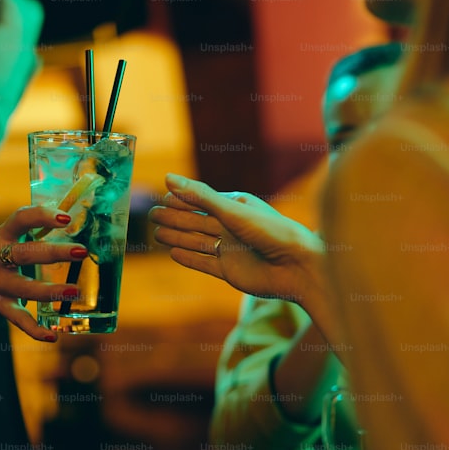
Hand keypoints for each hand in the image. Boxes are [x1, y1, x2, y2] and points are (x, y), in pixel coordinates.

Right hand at [0, 205, 86, 341]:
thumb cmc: (17, 248)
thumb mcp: (25, 233)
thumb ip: (49, 226)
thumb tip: (89, 215)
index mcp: (5, 233)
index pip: (21, 218)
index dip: (42, 216)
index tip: (66, 218)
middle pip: (23, 253)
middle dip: (53, 253)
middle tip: (81, 251)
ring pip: (21, 287)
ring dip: (48, 291)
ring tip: (74, 291)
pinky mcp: (0, 305)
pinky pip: (17, 319)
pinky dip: (34, 330)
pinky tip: (53, 336)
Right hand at [148, 173, 325, 307]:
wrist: (297, 267)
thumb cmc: (270, 232)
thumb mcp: (232, 210)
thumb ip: (199, 196)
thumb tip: (168, 179)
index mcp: (237, 207)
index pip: (203, 201)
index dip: (182, 200)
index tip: (161, 197)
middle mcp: (233, 227)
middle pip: (197, 221)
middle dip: (175, 218)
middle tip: (151, 215)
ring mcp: (232, 250)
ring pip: (197, 241)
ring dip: (177, 237)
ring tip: (156, 233)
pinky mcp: (231, 271)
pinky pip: (204, 263)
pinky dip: (188, 258)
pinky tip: (173, 253)